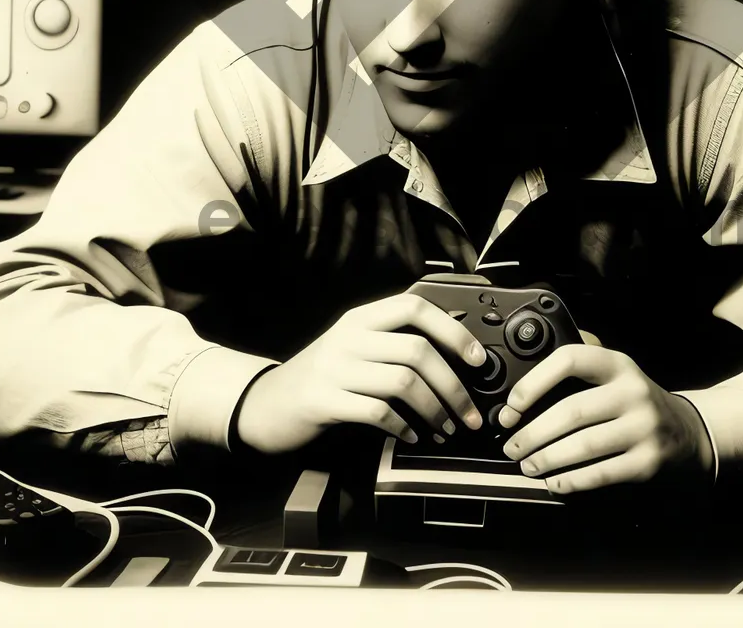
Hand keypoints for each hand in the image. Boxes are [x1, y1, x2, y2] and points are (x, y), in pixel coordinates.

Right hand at [233, 293, 487, 455]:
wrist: (265, 404)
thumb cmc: (322, 378)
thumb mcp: (355, 348)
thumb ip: (394, 344)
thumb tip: (455, 356)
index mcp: (361, 318)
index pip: (414, 307)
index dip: (451, 330)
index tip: (477, 358)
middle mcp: (349, 336)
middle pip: (417, 350)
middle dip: (453, 386)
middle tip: (470, 413)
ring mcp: (334, 368)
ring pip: (403, 382)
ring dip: (434, 410)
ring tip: (446, 429)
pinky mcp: (323, 401)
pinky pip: (377, 412)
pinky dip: (403, 426)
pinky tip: (411, 436)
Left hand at [497, 345, 714, 496]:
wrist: (687, 432)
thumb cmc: (633, 401)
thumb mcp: (615, 373)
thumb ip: (579, 368)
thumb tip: (523, 384)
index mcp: (618, 364)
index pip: (571, 359)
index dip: (535, 381)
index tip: (512, 404)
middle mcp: (632, 392)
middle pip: (572, 411)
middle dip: (533, 432)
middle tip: (511, 446)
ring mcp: (643, 428)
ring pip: (583, 445)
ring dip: (547, 458)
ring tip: (527, 465)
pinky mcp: (647, 462)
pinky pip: (600, 474)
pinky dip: (571, 481)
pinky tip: (554, 482)